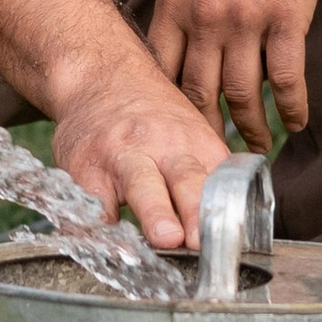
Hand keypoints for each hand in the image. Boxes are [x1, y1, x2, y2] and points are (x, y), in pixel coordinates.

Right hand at [46, 47, 227, 252]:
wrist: (99, 76)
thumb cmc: (150, 116)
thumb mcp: (189, 132)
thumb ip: (209, 175)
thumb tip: (236, 228)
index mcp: (197, 144)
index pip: (220, 182)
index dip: (226, 213)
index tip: (232, 239)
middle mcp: (163, 148)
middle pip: (187, 179)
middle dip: (195, 209)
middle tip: (201, 238)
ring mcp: (122, 157)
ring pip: (140, 186)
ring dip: (155, 214)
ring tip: (165, 238)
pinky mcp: (85, 170)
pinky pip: (92, 204)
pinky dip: (99, 229)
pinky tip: (108, 245)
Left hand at [147, 0, 321, 149]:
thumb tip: (174, 31)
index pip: (161, 69)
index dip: (166, 105)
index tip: (174, 126)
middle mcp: (206, 17)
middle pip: (199, 91)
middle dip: (204, 129)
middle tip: (210, 155)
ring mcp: (247, 20)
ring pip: (244, 94)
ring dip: (250, 129)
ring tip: (256, 149)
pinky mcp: (288, 17)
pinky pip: (287, 77)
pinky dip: (291, 107)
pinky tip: (295, 123)